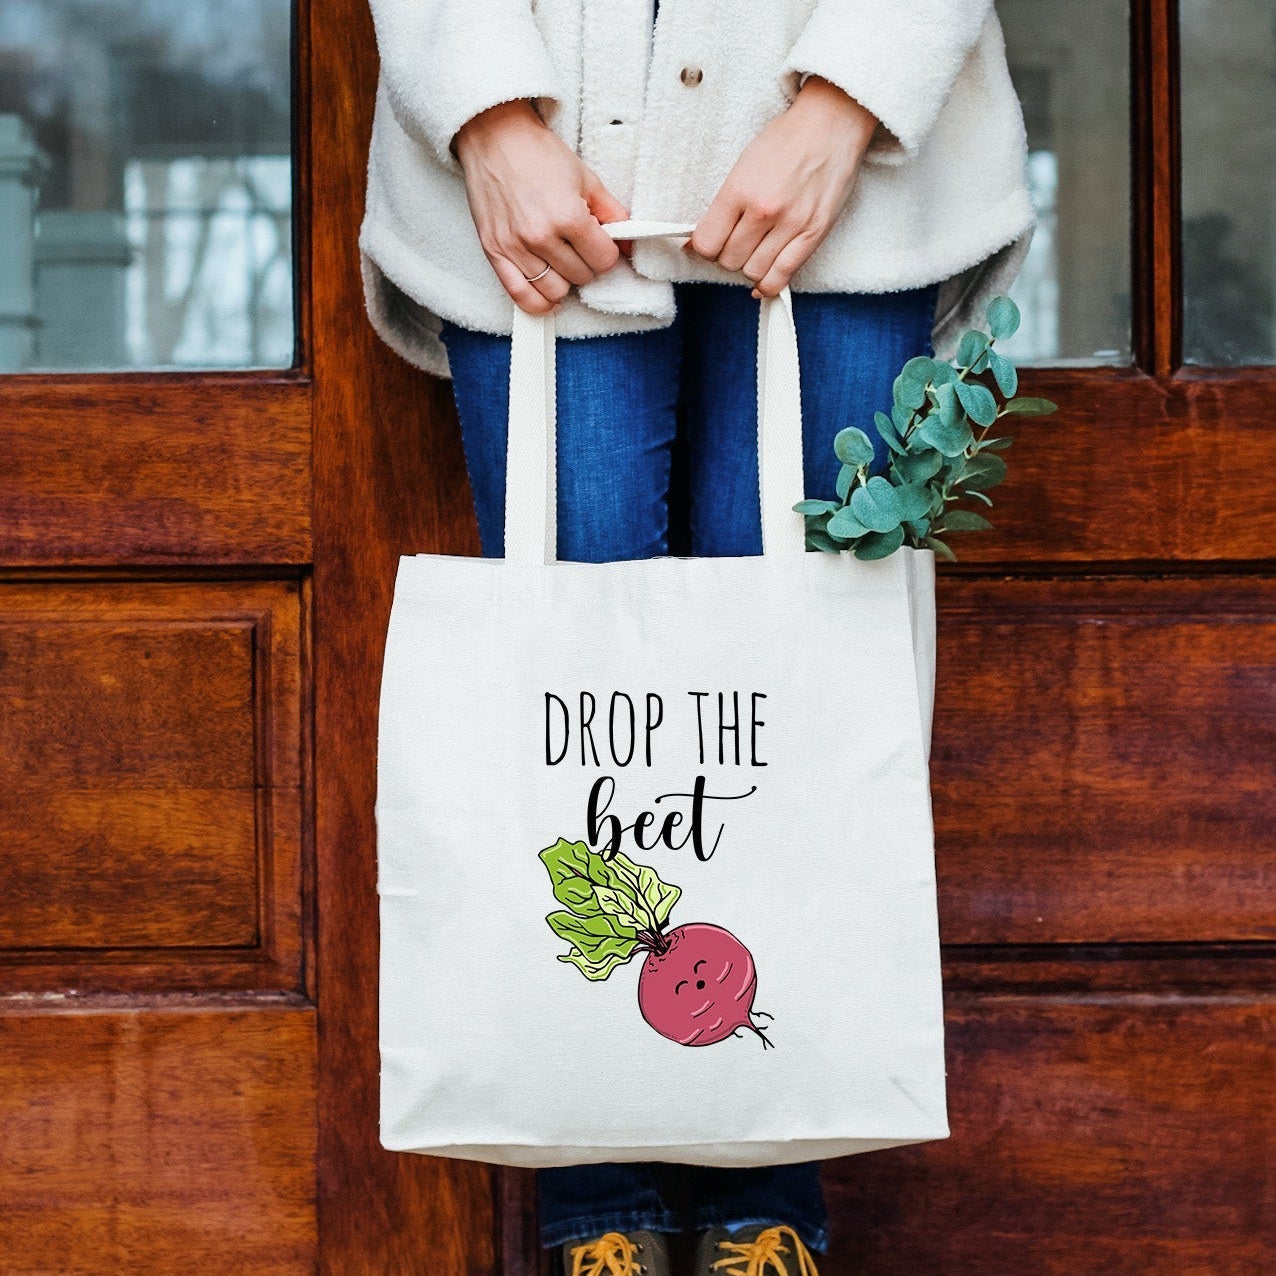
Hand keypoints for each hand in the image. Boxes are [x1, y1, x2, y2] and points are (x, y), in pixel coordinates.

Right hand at [454, 99, 629, 314]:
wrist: (494, 138)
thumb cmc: (538, 154)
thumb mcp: (586, 178)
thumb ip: (613, 214)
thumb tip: (629, 244)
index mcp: (568, 216)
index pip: (603, 260)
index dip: (607, 252)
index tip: (601, 243)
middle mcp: (541, 236)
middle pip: (582, 277)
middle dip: (586, 263)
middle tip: (578, 246)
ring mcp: (515, 247)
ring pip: (555, 291)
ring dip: (564, 281)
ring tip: (562, 261)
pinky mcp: (494, 253)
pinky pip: (521, 296)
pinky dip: (539, 303)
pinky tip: (549, 297)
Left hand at [686, 76, 877, 297]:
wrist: (830, 124)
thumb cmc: (786, 141)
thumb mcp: (744, 165)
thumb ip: (723, 206)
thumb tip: (698, 243)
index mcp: (740, 189)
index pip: (707, 243)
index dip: (704, 248)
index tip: (711, 242)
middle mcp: (763, 210)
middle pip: (729, 261)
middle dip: (727, 256)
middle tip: (736, 243)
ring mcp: (790, 224)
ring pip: (753, 272)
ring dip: (749, 267)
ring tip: (754, 252)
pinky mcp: (814, 234)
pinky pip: (783, 277)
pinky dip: (768, 285)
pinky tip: (762, 280)